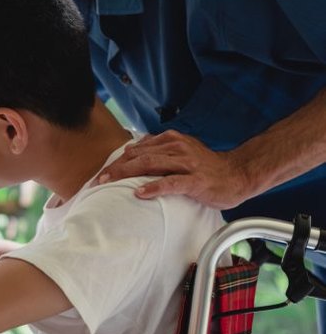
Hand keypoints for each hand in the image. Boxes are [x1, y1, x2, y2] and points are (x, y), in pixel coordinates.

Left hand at [96, 130, 248, 208]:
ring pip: (150, 165)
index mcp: (170, 140)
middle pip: (138, 156)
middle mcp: (176, 148)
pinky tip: (140, 193)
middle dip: (115, 168)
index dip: (115, 162)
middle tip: (97, 181)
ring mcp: (186, 163)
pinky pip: (171, 182)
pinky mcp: (195, 180)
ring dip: (126, 174)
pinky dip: (154, 187)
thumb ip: (157, 151)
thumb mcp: (179, 153)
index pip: (136, 150)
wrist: (237, 174)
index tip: (99, 175)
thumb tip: (131, 150)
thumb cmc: (205, 168)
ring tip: (108, 183)